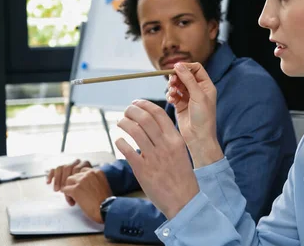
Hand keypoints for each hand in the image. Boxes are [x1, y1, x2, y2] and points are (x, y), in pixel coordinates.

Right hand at [46, 159, 91, 191]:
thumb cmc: (87, 189)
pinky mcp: (60, 168)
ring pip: (61, 168)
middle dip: (64, 180)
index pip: (77, 169)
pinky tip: (48, 182)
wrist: (84, 185)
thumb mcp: (86, 187)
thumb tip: (72, 201)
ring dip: (57, 179)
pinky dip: (50, 175)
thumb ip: (80, 188)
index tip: (70, 188)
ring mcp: (68, 164)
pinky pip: (54, 169)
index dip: (73, 179)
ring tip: (57, 190)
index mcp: (85, 165)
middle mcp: (77, 162)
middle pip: (68, 168)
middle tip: (62, 190)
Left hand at [60, 168, 112, 223]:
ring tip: (74, 199)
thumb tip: (84, 184)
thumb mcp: (102, 185)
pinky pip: (65, 190)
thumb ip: (94, 181)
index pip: (83, 171)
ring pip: (68, 181)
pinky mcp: (75, 189)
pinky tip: (73, 203)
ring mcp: (81, 181)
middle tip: (77, 195)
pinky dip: (67, 197)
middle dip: (74, 185)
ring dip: (69, 190)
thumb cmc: (106, 201)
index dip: (81, 180)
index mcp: (97, 172)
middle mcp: (89, 174)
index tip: (82, 188)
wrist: (107, 208)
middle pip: (75, 176)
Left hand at [115, 99, 201, 219]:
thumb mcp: (180, 152)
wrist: (184, 199)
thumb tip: (150, 126)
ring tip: (120, 122)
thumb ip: (168, 139)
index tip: (136, 103)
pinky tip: (119, 141)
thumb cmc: (181, 176)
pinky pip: (127, 150)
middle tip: (126, 111)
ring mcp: (153, 157)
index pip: (158, 114)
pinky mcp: (142, 170)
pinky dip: (120, 142)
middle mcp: (165, 145)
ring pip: (134, 131)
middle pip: (145, 118)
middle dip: (132, 110)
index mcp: (176, 139)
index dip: (144, 105)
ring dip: (124, 123)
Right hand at [166, 62, 222, 167]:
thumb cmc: (203, 117)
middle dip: (176, 77)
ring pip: (177, 84)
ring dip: (172, 86)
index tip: (176, 68)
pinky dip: (170, 95)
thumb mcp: (197, 96)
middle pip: (184, 75)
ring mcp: (188, 97)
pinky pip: (173, 95)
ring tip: (172, 92)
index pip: (196, 69)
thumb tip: (178, 65)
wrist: (198, 137)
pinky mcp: (180, 105)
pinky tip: (172, 100)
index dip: (186, 67)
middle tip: (172, 81)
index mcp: (206, 86)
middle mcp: (198, 90)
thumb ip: (188, 80)